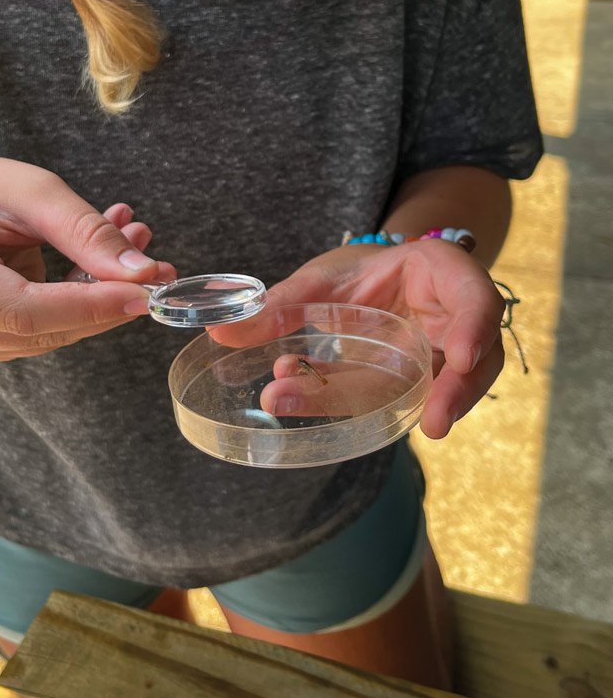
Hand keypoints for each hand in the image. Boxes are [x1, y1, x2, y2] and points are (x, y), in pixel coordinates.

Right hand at [0, 156, 176, 361]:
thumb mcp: (28, 190)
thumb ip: (83, 230)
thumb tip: (141, 273)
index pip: (26, 311)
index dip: (91, 307)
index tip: (145, 289)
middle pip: (41, 331)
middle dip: (106, 302)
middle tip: (157, 266)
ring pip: (48, 337)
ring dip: (99, 300)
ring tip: (134, 247)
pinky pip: (42, 333)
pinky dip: (79, 304)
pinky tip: (103, 266)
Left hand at [213, 241, 504, 438]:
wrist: (374, 280)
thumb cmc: (362, 272)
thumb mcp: (324, 279)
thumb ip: (282, 305)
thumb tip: (219, 332)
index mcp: (444, 274)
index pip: (477, 300)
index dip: (473, 328)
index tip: (459, 359)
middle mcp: (456, 320)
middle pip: (468, 362)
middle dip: (448, 393)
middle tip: (431, 425)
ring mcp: (445, 359)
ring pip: (440, 393)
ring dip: (392, 411)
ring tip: (328, 409)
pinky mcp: (420, 388)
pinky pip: (399, 404)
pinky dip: (356, 410)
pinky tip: (299, 398)